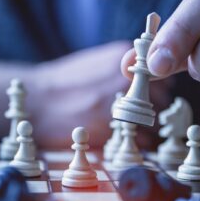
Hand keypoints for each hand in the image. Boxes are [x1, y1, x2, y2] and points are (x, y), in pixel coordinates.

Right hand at [0, 41, 170, 148]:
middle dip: (152, 109)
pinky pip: (141, 140)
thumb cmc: (63, 84)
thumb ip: (122, 68)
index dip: (157, 89)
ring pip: (153, 121)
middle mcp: (124, 78)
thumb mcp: (95, 62)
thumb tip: (148, 78)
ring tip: (127, 129)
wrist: (36, 101)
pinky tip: (120, 139)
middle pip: (161, 98)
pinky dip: (136, 143)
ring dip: (146, 128)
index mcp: (122, 57)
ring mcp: (119, 103)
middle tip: (135, 116)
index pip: (163, 74)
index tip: (148, 96)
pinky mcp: (111, 128)